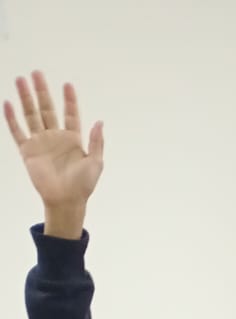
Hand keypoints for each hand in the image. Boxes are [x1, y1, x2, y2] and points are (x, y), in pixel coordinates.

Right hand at [4, 73, 102, 235]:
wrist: (67, 201)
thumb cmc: (83, 185)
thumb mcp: (95, 163)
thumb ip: (97, 142)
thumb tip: (100, 122)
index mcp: (73, 139)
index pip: (70, 114)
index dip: (69, 100)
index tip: (67, 85)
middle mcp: (55, 137)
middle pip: (47, 109)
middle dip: (42, 91)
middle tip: (37, 73)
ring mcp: (40, 143)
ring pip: (31, 115)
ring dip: (26, 98)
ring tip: (21, 80)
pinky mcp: (28, 152)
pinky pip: (18, 132)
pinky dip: (12, 119)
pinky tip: (8, 104)